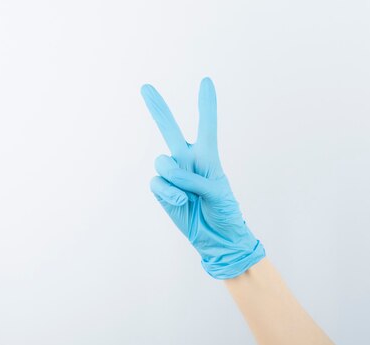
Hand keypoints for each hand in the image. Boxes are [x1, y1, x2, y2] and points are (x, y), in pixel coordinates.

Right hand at [141, 77, 264, 278]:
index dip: (206, 105)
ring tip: (187, 194)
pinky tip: (181, 200)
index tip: (206, 82)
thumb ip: (194, 178)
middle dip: (158, 108)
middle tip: (146, 87)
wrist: (216, 238)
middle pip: (170, 128)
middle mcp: (188, 160)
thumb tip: (169, 173)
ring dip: (174, 175)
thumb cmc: (224, 212)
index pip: (206, 126)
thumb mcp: (218, 192)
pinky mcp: (162, 190)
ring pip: (162, 160)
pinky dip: (168, 191)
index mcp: (208, 156)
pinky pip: (157, 182)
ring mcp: (173, 175)